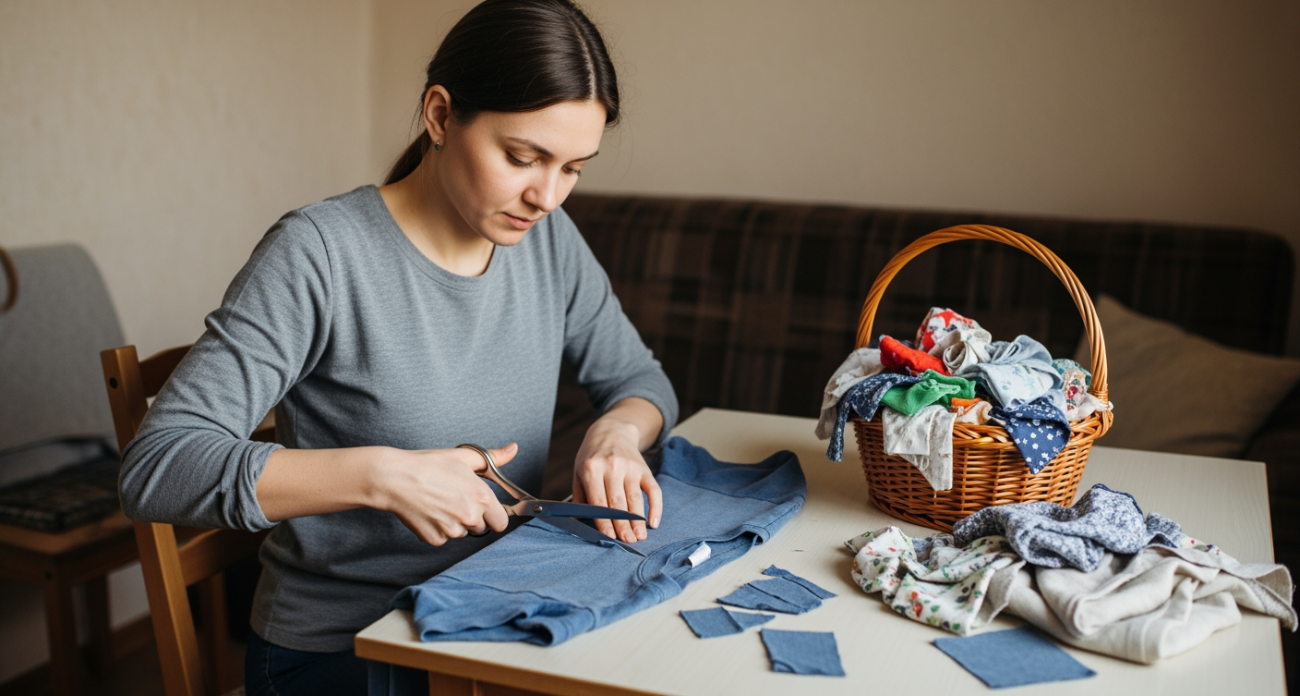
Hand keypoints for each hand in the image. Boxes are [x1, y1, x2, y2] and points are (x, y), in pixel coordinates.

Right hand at [370, 443, 517, 545]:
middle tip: (456, 500)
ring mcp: (451, 530)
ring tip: (439, 502)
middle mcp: (470, 517)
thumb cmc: (428, 465)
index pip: (501, 521)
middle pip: (481, 528)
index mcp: (481, 497)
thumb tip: (513, 449)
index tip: (484, 508)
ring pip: (461, 533)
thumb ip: (495, 457)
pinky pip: (443, 539)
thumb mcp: (465, 457)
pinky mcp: (434, 539)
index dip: (493, 514)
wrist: (395, 478)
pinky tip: (429, 511)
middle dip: (473, 518)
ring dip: (455, 523)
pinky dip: (437, 529)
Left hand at [572, 418, 661, 543]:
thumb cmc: (591, 456)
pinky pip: (653, 490)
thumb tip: (577, 522)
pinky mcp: (644, 468)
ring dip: (639, 521)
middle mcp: (612, 467)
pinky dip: (656, 507)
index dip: (605, 521)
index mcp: (591, 469)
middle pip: (619, 503)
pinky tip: (654, 522)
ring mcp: (630, 467)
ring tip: (640, 537)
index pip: (599, 501)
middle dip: (623, 525)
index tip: (610, 538)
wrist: (611, 430)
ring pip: (635, 499)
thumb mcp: (578, 472)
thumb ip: (579, 498)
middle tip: (628, 542)